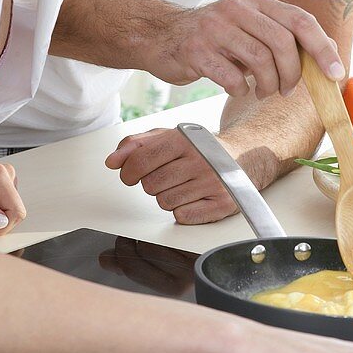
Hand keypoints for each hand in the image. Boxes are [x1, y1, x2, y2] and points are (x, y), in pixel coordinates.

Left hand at [105, 127, 240, 223]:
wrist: (240, 156)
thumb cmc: (197, 148)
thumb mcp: (166, 137)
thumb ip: (135, 145)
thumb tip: (112, 161)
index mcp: (183, 140)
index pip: (140, 161)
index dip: (129, 172)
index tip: (131, 175)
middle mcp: (200, 160)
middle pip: (150, 185)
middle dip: (152, 184)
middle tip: (166, 177)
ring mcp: (212, 182)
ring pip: (165, 202)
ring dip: (167, 197)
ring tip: (182, 186)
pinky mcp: (222, 203)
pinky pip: (183, 216)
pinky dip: (183, 210)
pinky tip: (193, 198)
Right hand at [150, 0, 344, 97]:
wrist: (161, 36)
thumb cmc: (214, 38)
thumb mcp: (250, 28)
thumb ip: (283, 37)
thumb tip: (328, 52)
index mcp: (257, 2)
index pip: (301, 21)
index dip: (323, 48)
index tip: (335, 74)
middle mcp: (237, 9)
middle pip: (282, 42)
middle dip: (292, 73)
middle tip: (287, 90)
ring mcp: (215, 28)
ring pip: (259, 60)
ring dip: (269, 84)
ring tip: (263, 91)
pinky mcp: (196, 50)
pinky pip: (231, 77)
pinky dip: (241, 89)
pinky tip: (238, 88)